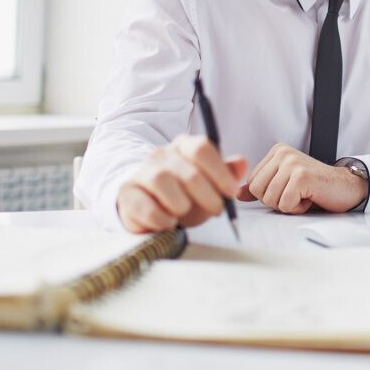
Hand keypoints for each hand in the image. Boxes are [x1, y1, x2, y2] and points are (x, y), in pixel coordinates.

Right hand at [117, 134, 247, 232]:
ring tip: (185, 213)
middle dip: (207, 194)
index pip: (201, 148)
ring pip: (162, 181)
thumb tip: (241, 162)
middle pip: (187, 170)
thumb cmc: (183, 193)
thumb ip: (226, 174)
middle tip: (216, 210)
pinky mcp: (127, 193)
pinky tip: (169, 222)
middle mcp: (161, 155)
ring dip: (181, 204)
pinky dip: (161, 218)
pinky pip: (144, 205)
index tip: (231, 192)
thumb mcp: (209, 184)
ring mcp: (142, 172)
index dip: (219, 171)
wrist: (146, 203)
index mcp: (184, 146)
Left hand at [236, 143, 367, 213]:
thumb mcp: (285, 184)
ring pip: (270, 199)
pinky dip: (298, 208)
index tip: (289, 189)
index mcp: (277, 152)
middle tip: (296, 194)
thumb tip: (238, 193)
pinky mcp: (301, 176)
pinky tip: (310, 198)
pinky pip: (285, 204)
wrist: (347, 187)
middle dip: (276, 201)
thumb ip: (262, 186)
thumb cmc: (316, 187)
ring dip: (288, 205)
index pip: (252, 182)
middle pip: (257, 191)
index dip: (269, 194)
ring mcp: (292, 163)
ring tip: (304, 195)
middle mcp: (283, 153)